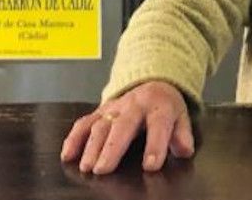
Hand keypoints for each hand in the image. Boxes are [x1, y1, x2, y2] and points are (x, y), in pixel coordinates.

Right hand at [60, 81, 195, 174]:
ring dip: (91, 146)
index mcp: (159, 107)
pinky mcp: (100, 111)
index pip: (158, 125)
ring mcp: (115, 107)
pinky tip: (68, 154)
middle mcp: (134, 105)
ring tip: (87, 167)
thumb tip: (184, 150)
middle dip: (112, 148)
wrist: (153, 82)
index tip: (151, 165)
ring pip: (101, 124)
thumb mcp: (181, 117)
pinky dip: (74, 138)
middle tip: (103, 169)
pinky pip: (85, 122)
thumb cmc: (165, 107)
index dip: (156, 145)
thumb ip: (183, 134)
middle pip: (122, 126)